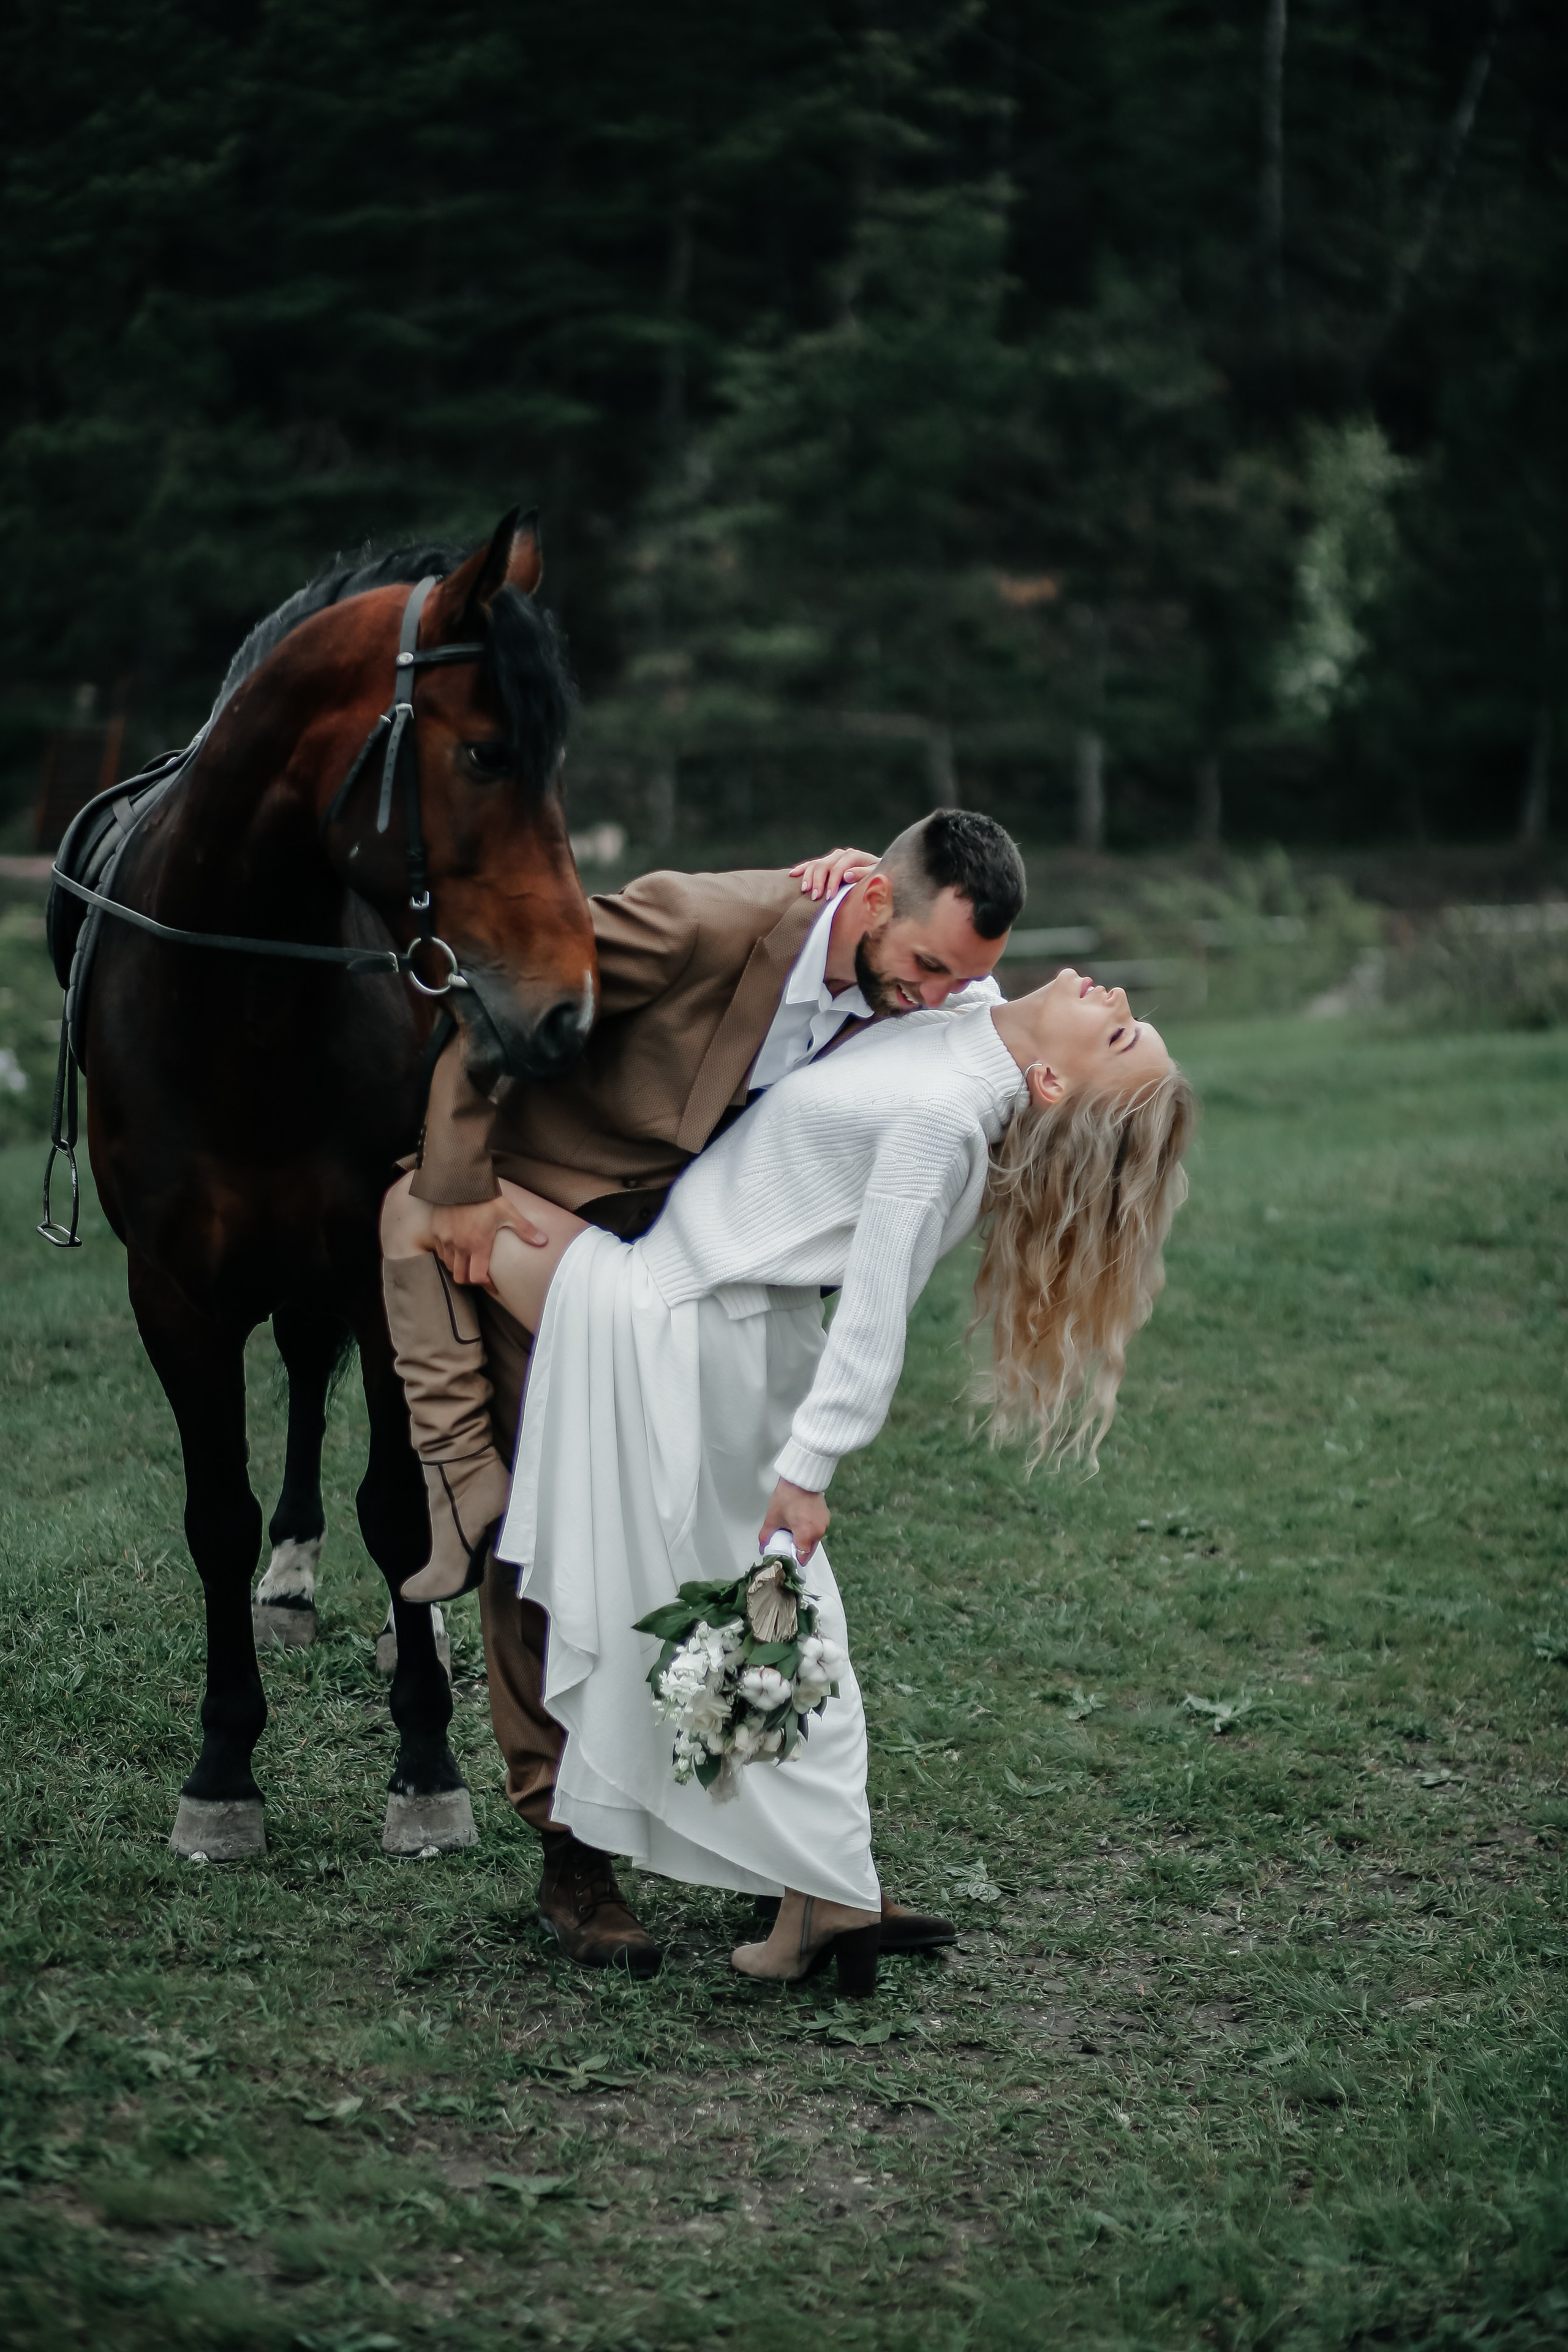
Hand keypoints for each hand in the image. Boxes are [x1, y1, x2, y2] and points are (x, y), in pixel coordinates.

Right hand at [429, 1195, 547, 1290]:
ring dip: (459, 1268)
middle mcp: (459, 1246)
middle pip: (460, 1277)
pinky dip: (448, 1256)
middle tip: (479, 1276)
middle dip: (470, 1280)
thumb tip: (543, 1241)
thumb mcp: (507, 1212)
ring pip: (449, 1266)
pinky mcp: (435, 1232)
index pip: (477, 1277)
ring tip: (468, 1263)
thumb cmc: (484, 1197)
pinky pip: (440, 1252)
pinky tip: (456, 1250)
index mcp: (478, 1245)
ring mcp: (445, 1240)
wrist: (459, 1180)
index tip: (492, 1283)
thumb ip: (524, 1229)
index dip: (486, 1284)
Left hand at [759, 1478, 830, 1563]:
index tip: (787, 1555)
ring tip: (794, 1529)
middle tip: (788, 1541)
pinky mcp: (826, 1517)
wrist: (800, 1479)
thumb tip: (762, 1546)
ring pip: (814, 1540)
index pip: (802, 1557)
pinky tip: (801, 1521)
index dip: (793, 1557)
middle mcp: (818, 1531)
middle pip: (809, 1550)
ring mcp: (824, 1524)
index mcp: (805, 1534)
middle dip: (799, 1549)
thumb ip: (766, 1536)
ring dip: (805, 1539)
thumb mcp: (773, 1518)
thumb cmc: (788, 1495)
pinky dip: (811, 1529)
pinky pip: (818, 1529)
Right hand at [789, 847, 877, 901]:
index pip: (839, 868)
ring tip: (804, 890)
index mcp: (854, 856)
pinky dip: (802, 869)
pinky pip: (811, 864)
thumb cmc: (877, 877)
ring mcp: (833, 858)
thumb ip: (863, 875)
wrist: (877, 873)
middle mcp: (842, 854)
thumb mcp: (875, 875)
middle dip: (818, 881)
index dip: (833, 883)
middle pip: (824, 865)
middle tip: (815, 897)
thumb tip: (846, 875)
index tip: (829, 897)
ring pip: (815, 864)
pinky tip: (793, 874)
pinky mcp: (827, 862)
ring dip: (808, 876)